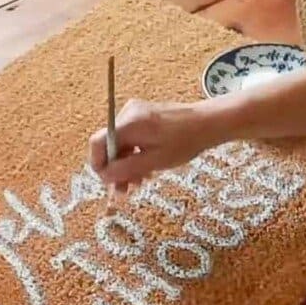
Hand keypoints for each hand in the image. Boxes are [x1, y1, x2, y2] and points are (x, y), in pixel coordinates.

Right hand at [88, 98, 221, 191]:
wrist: (208, 122)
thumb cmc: (185, 141)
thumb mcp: (154, 161)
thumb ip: (126, 169)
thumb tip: (104, 176)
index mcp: (129, 123)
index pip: (97, 142)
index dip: (97, 164)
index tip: (107, 182)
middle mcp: (127, 114)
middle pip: (108, 144)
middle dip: (115, 168)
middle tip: (124, 190)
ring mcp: (135, 114)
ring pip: (119, 144)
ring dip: (125, 164)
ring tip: (138, 182)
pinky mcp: (143, 116)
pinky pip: (129, 139)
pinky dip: (133, 154)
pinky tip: (144, 168)